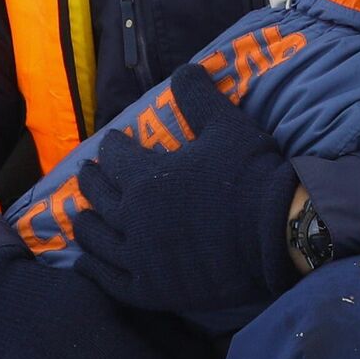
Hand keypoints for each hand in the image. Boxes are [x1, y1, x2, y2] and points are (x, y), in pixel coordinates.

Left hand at [73, 63, 300, 311]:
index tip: (114, 141)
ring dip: (86, 225)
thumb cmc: (249, 174)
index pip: (115, 157)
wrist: (279, 231)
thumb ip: (197, 96)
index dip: (113, 146)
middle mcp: (133, 218)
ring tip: (81, 217)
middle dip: (92, 181)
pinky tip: (87, 263)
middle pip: (99, 197)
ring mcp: (141, 258)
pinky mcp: (154, 290)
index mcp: (145, 177)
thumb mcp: (225, 124)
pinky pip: (112, 281)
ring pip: (98, 240)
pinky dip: (95, 270)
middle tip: (87, 173)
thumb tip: (183, 68)